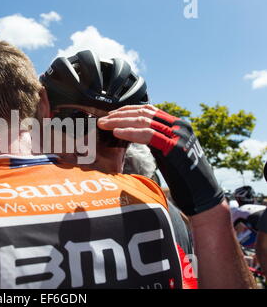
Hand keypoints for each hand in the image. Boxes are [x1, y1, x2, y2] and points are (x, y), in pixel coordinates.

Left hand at [98, 104, 223, 215]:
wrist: (204, 196)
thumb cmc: (185, 179)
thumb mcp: (168, 154)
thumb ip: (156, 142)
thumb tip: (135, 137)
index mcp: (178, 125)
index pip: (150, 110)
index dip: (128, 111)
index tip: (112, 115)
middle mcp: (179, 126)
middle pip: (144, 114)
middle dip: (120, 115)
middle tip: (103, 119)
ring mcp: (178, 135)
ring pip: (144, 121)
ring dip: (120, 122)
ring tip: (104, 125)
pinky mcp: (174, 147)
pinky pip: (148, 135)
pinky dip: (130, 133)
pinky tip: (117, 133)